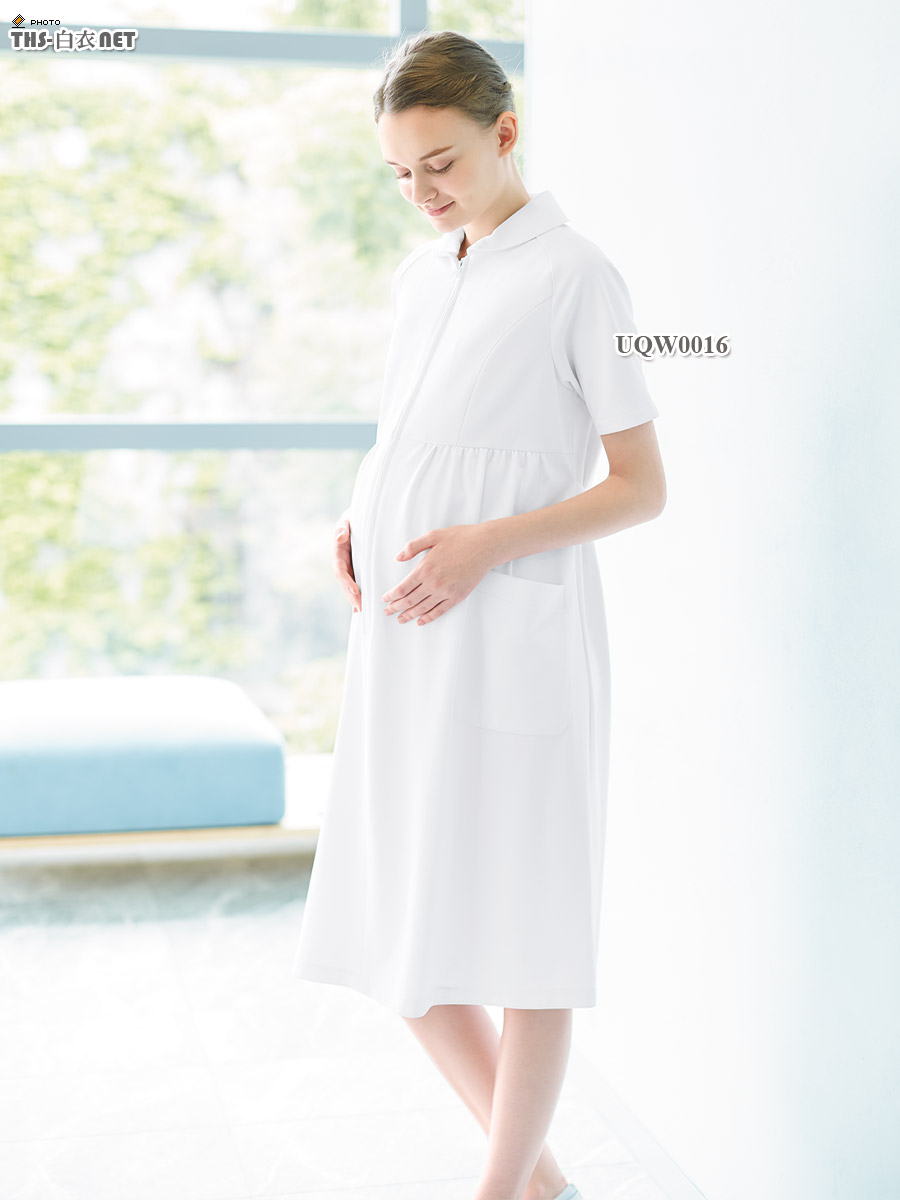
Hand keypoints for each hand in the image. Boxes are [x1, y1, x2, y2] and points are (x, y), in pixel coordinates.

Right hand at [333, 510, 360, 611]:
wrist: (357, 519)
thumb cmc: (353, 519)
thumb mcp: (347, 520)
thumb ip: (342, 528)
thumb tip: (339, 538)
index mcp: (338, 552)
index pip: (340, 570)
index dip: (347, 581)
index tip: (356, 591)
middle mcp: (341, 562)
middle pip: (344, 582)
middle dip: (351, 595)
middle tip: (360, 607)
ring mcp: (348, 567)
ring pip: (349, 585)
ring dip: (354, 598)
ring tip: (362, 610)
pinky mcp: (356, 569)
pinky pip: (356, 583)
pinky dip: (358, 594)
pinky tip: (362, 607)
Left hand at [381, 523, 498, 626]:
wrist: (485, 546)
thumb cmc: (461, 538)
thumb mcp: (433, 536)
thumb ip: (413, 546)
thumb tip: (398, 558)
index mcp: (425, 568)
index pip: (403, 588)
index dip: (392, 596)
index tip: (385, 599)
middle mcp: (434, 583)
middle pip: (409, 600)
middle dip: (396, 607)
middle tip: (388, 612)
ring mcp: (446, 592)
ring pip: (423, 608)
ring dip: (409, 615)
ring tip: (400, 619)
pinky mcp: (457, 596)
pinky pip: (439, 611)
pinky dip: (428, 618)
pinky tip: (420, 620)